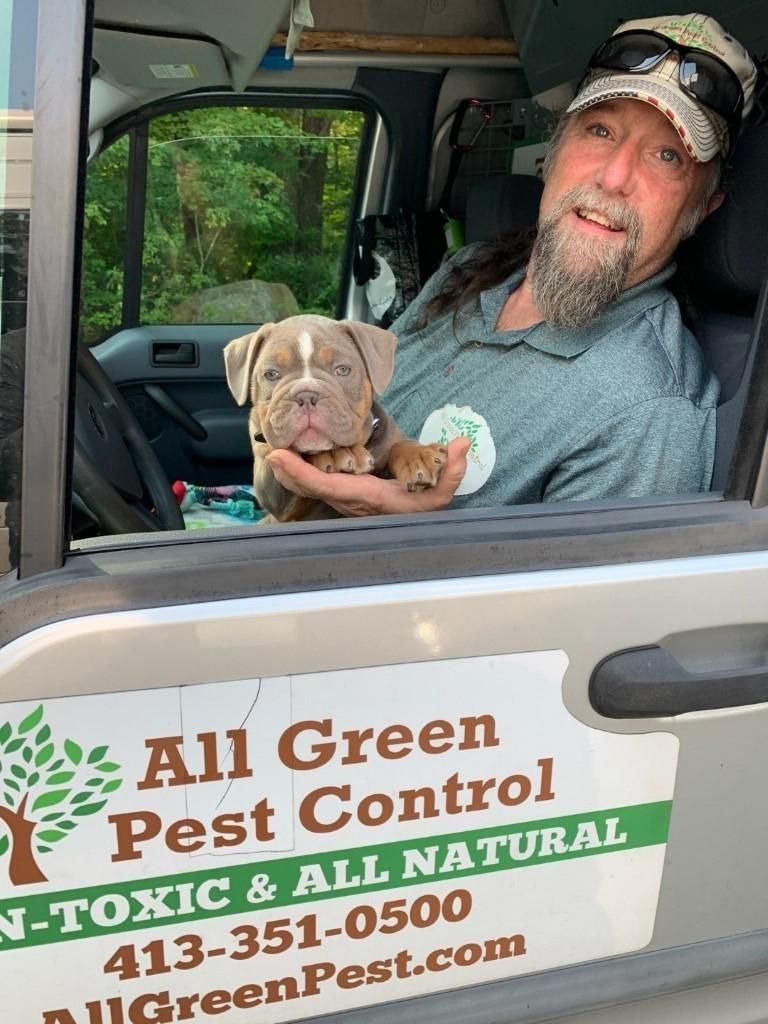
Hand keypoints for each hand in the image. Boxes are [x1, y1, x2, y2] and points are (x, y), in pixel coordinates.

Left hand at [266, 437, 469, 516]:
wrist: (415, 526)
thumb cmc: (423, 512)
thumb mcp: (441, 495)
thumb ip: (451, 472)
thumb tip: (461, 445)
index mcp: (364, 496)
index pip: (327, 485)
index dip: (300, 473)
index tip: (278, 457)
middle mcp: (347, 499)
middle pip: (308, 486)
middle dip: (286, 470)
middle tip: (267, 447)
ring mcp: (342, 497)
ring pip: (308, 485)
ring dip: (289, 469)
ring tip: (271, 446)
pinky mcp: (342, 493)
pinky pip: (315, 481)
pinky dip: (299, 470)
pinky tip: (288, 455)